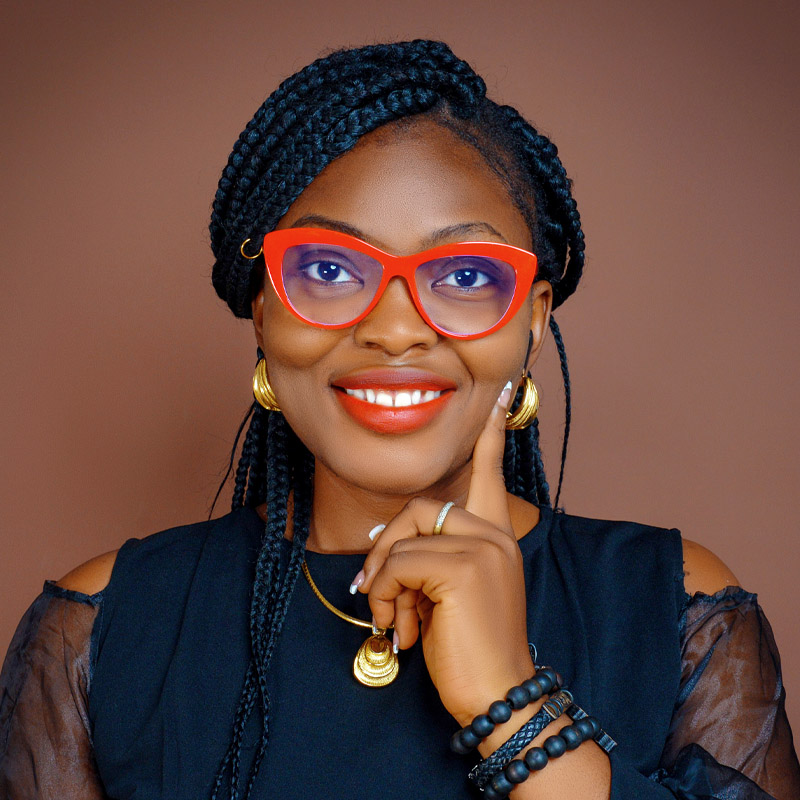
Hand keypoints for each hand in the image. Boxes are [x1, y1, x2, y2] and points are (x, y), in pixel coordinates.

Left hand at [356, 383, 533, 725]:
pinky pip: (397, 564)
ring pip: (403, 538)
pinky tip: (399, 627)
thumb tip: (390, 546)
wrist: (499, 697)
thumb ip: (434, 558)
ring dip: (382, 584)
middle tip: (372, 594)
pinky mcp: (463, 566)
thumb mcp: (452, 595)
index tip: (506, 391)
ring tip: (393, 621)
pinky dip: (382, 596)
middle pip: (419, 507)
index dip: (491, 436)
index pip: (491, 473)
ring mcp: (483, 546)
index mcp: (496, 537)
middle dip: (386, 549)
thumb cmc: (472, 649)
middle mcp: (494, 533)